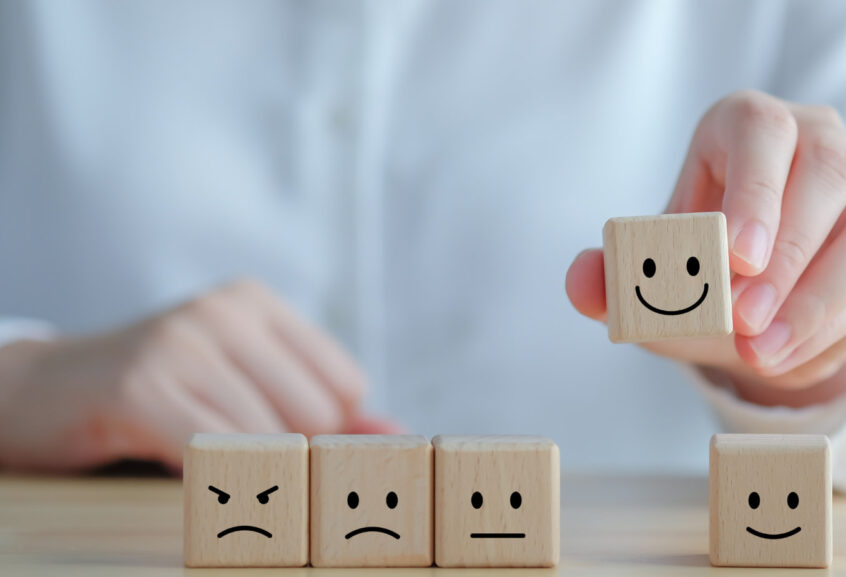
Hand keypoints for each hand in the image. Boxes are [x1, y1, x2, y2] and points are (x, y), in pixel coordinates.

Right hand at [0, 280, 398, 470]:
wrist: (43, 390)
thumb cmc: (155, 392)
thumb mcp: (241, 387)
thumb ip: (320, 410)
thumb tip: (398, 433)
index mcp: (257, 302)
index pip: (347, 383)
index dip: (325, 430)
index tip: (285, 443)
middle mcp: (226, 311)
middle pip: (316, 414)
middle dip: (287, 452)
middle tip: (236, 454)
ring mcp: (183, 341)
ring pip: (270, 436)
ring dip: (244, 471)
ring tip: (199, 456)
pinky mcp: (142, 383)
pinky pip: (215, 450)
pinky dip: (211, 477)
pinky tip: (181, 467)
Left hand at [566, 91, 845, 401]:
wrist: (745, 300)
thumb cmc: (693, 262)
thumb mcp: (647, 267)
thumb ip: (609, 274)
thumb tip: (581, 283)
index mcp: (747, 127)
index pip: (762, 131)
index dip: (754, 188)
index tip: (735, 255)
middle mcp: (816, 144)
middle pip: (829, 173)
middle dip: (788, 253)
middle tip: (739, 317)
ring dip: (816, 300)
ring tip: (757, 352)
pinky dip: (826, 333)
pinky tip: (778, 359)